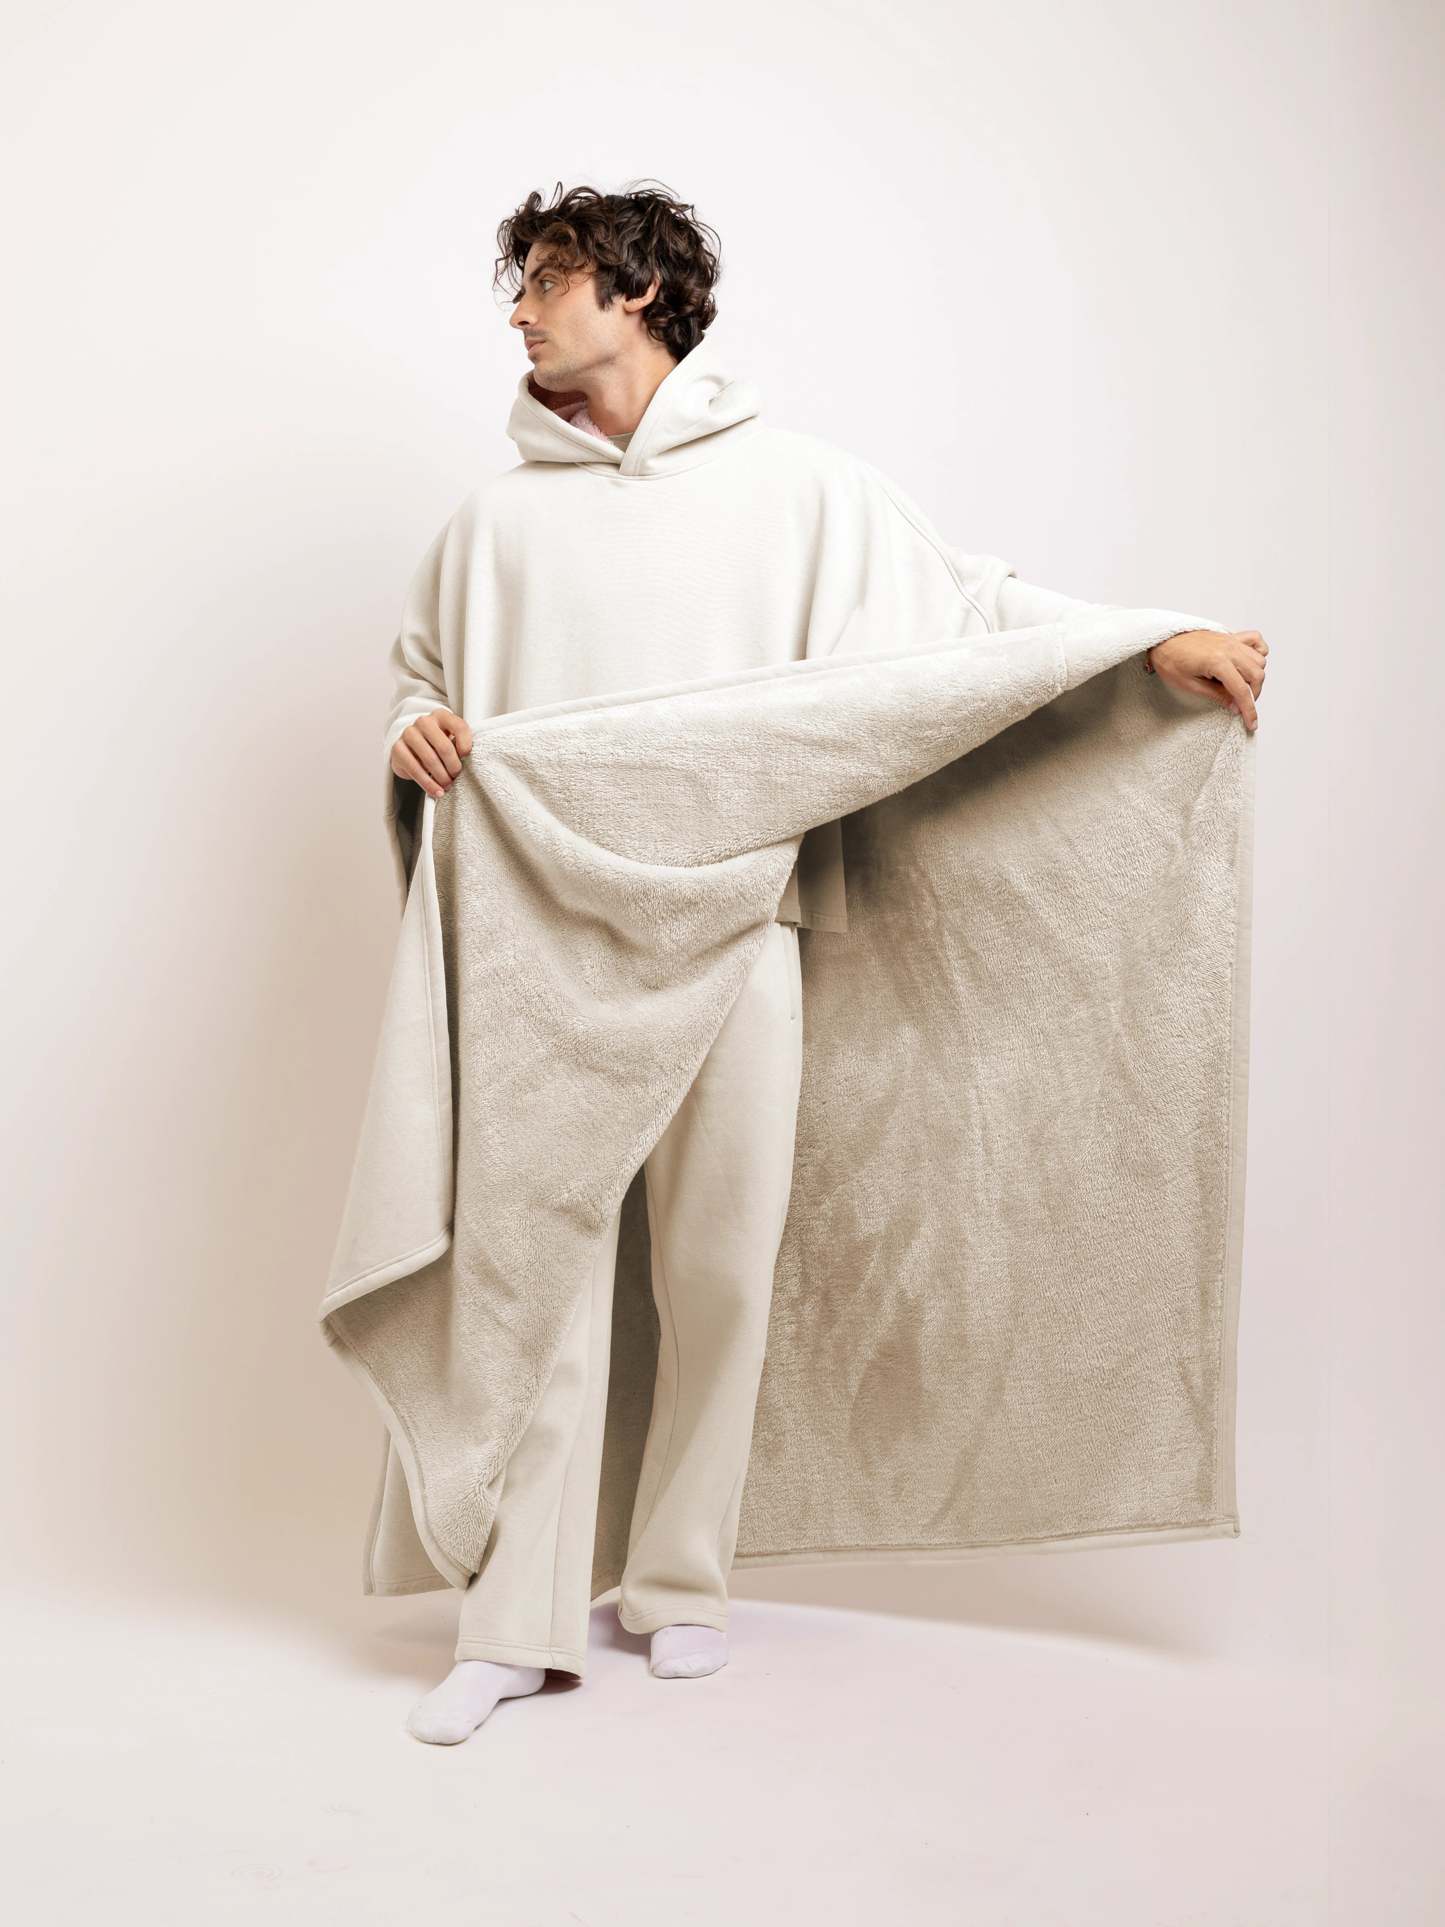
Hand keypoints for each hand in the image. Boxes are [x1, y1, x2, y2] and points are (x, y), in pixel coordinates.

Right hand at [390, 708, 472, 797]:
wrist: (411, 748)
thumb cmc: (436, 744)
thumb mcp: (451, 739)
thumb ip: (460, 744)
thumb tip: (468, 761)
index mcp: (441, 716)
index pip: (459, 727)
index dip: (466, 744)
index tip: (467, 757)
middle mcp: (424, 722)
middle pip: (444, 746)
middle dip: (453, 766)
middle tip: (456, 776)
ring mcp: (409, 734)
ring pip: (430, 759)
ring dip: (442, 777)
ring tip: (447, 785)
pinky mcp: (398, 749)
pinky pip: (416, 770)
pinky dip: (428, 784)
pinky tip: (436, 791)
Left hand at [1146, 630, 1268, 731]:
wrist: (1162, 641)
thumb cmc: (1170, 661)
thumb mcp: (1190, 685)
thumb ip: (1216, 695)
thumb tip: (1235, 706)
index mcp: (1217, 661)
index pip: (1241, 690)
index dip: (1249, 709)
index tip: (1251, 723)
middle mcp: (1229, 649)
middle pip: (1256, 675)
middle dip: (1253, 695)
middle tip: (1241, 705)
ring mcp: (1232, 640)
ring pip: (1259, 660)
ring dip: (1255, 677)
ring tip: (1240, 687)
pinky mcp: (1231, 636)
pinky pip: (1256, 640)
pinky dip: (1258, 652)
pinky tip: (1248, 664)